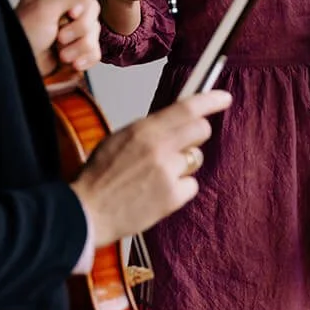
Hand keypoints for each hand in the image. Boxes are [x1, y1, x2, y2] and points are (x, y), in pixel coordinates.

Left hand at [15, 0, 103, 76]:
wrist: (18, 68)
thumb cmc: (22, 36)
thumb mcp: (45, 10)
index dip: (84, 0)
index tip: (71, 12)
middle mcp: (64, 7)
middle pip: (93, 9)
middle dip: (78, 29)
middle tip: (59, 37)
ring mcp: (72, 28)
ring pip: (95, 31)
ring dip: (78, 46)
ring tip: (60, 53)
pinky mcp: (77, 48)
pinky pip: (95, 50)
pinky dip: (84, 58)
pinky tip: (71, 62)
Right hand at [69, 90, 231, 246]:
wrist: (86, 212)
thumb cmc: (99, 177)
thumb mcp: (119, 139)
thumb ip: (148, 130)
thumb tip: (175, 121)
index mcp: (143, 130)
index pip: (186, 108)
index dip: (210, 100)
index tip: (224, 98)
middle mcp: (158, 148)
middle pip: (201, 130)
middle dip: (198, 134)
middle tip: (186, 142)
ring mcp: (167, 172)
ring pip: (195, 158)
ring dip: (184, 165)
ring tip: (158, 176)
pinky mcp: (172, 197)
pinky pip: (191, 185)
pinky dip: (179, 190)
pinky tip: (158, 194)